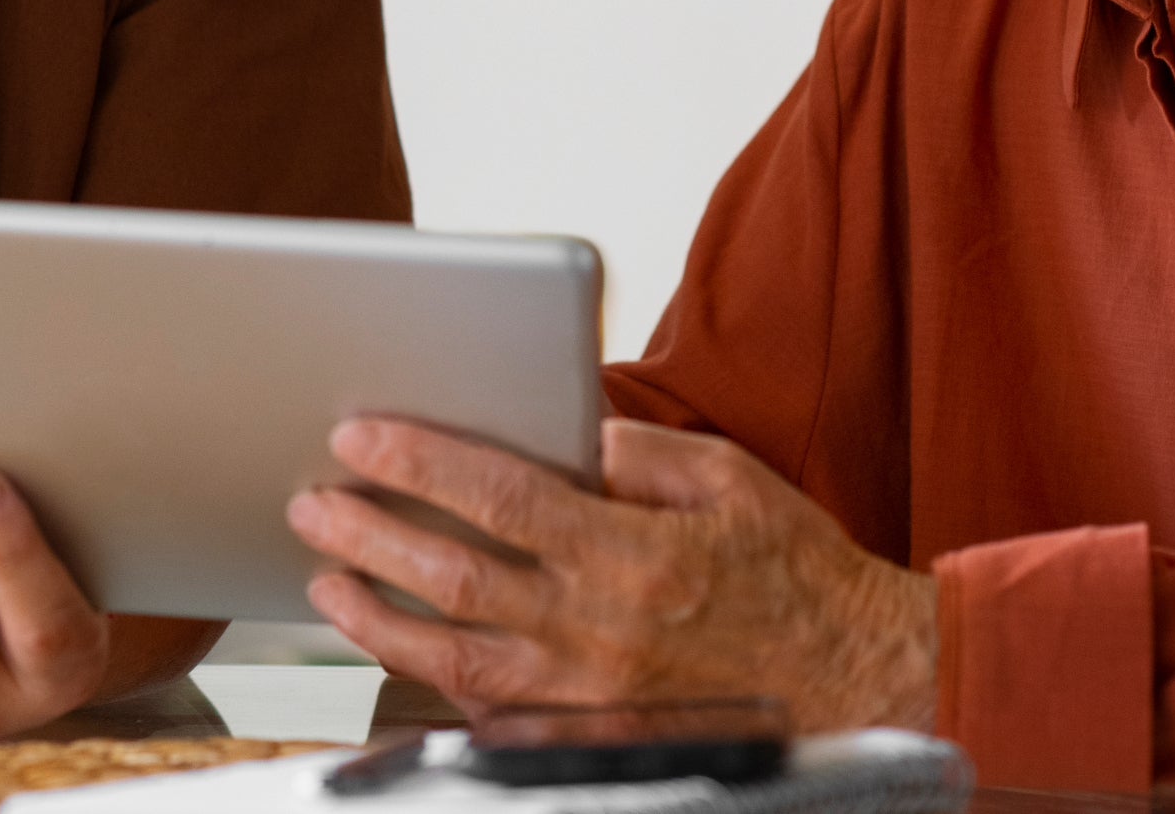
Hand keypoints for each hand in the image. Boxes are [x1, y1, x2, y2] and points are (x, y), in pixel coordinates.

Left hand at [287, 417, 938, 733]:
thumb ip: (635, 454)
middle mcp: (599, 631)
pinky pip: (491, 718)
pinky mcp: (591, 739)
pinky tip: (399, 652)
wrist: (862, 680)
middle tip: (312, 503)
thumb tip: (560, 435)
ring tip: (328, 580)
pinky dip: (434, 686)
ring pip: (451, 660)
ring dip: (375, 618)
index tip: (359, 436)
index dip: (417, 463)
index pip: (497, 497)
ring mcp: (589, 697)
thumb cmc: (796, 573)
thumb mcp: (729, 479)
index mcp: (631, 553)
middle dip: (367, 535)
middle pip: (450, 580)